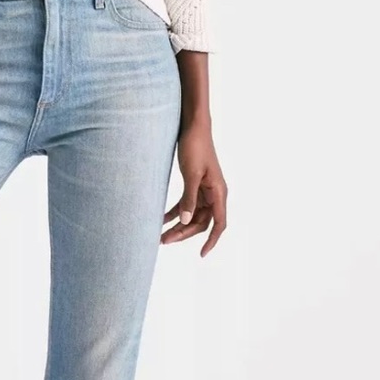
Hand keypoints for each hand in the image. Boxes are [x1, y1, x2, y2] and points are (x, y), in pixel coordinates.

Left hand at [161, 124, 227, 256]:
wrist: (193, 126)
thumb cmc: (195, 146)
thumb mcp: (191, 174)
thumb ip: (189, 199)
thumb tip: (185, 222)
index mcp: (219, 192)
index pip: (219, 223)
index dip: (212, 240)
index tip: (202, 254)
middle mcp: (214, 194)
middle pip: (201, 223)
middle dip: (184, 234)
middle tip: (164, 241)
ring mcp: (204, 190)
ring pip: (192, 216)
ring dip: (178, 226)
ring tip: (160, 235)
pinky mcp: (194, 185)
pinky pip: (185, 205)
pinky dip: (174, 213)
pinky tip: (160, 220)